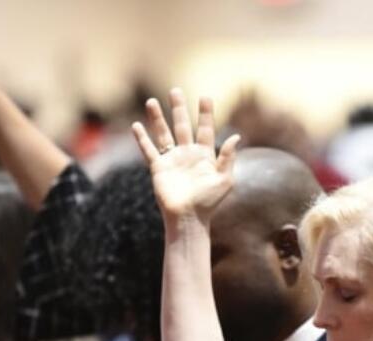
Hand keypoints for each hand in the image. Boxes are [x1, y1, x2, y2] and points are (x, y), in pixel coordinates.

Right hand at [131, 89, 239, 224]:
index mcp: (205, 156)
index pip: (205, 129)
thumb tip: (236, 137)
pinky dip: (142, 139)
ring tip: (152, 101)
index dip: (205, 114)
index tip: (205, 97)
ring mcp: (172, 160)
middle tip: (175, 90)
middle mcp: (187, 154)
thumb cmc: (209, 202)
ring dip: (157, 118)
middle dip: (179, 108)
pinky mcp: (159, 168)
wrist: (189, 218)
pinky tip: (136, 126)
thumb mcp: (225, 180)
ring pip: (163, 134)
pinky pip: (149, 150)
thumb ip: (228, 157)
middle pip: (182, 126)